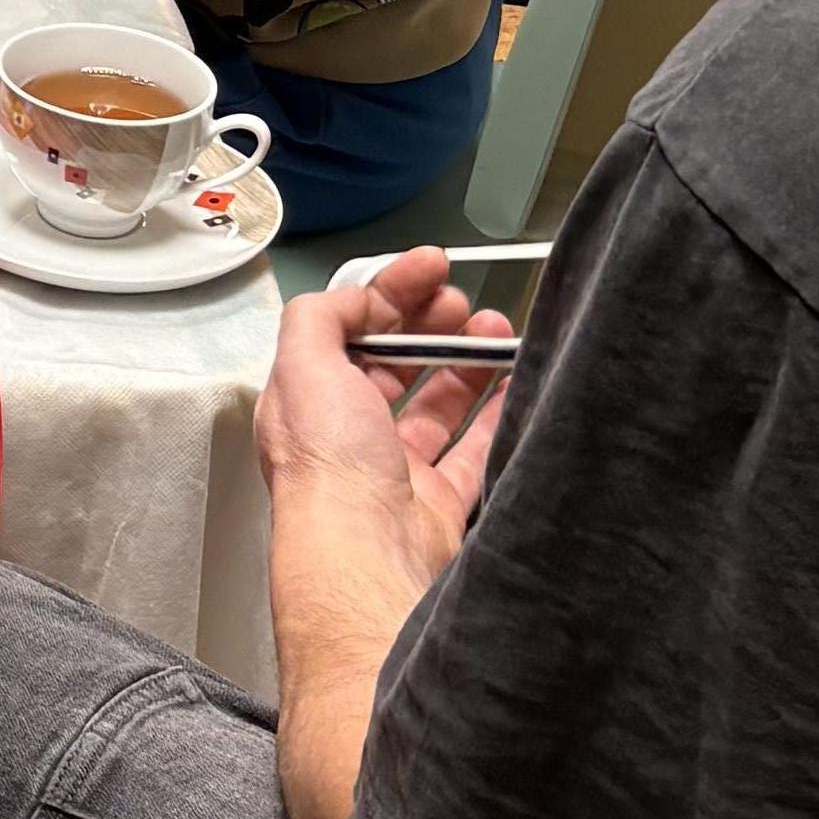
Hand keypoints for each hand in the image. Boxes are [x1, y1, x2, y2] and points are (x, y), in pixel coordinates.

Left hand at [255, 251, 513, 561]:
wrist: (368, 553)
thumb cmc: (328, 470)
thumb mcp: (305, 365)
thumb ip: (321, 317)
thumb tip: (352, 298)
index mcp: (307, 403)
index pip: (349, 330)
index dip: (390, 292)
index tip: (432, 266)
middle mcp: (345, 439)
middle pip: (392, 366)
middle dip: (429, 325)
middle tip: (463, 303)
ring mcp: (393, 474)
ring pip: (435, 406)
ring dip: (466, 363)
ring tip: (496, 331)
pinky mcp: (436, 508)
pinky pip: (473, 454)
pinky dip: (496, 418)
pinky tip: (513, 387)